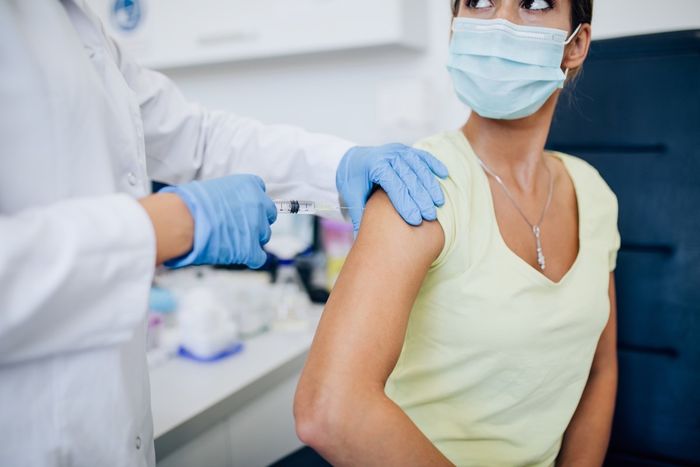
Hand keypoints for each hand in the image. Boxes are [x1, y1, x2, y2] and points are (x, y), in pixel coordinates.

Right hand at [160, 174, 276, 268]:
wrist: (184, 221)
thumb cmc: (190, 203)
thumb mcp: (213, 187)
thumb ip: (229, 195)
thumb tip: (227, 203)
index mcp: (249, 185)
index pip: (261, 190)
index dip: (252, 201)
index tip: (243, 206)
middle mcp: (258, 204)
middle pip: (268, 214)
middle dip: (257, 220)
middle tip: (240, 225)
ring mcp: (257, 227)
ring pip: (264, 235)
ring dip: (252, 238)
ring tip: (233, 240)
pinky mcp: (251, 249)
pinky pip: (259, 257)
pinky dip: (251, 258)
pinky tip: (239, 256)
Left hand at [336, 144, 448, 232]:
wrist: (353, 159)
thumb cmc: (353, 181)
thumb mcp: (352, 196)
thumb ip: (359, 216)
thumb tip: (361, 241)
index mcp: (374, 165)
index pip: (393, 185)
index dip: (405, 203)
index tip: (415, 220)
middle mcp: (388, 155)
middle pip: (409, 177)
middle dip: (421, 198)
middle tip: (430, 216)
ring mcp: (399, 151)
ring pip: (419, 167)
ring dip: (430, 185)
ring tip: (439, 203)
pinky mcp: (406, 150)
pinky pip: (423, 156)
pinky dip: (434, 165)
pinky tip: (444, 175)